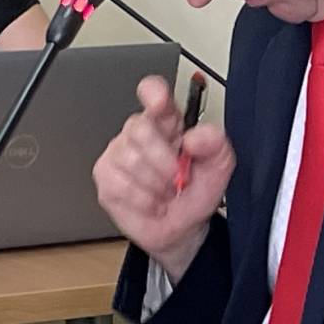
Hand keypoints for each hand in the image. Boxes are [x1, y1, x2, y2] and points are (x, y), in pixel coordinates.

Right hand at [93, 75, 233, 279]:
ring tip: (166, 192)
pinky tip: (152, 202)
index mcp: (168, 123)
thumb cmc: (195, 194)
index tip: (160, 102)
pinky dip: (144, 200)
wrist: (183, 230)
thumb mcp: (218, 168)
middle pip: (139, 127)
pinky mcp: (106, 177)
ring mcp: (118, 154)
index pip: (153, 94)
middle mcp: (140, 133)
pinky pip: (121, 185)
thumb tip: (196, 137)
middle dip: (164, 158)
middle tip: (178, 176)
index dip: (153, 94)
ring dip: (157, 184)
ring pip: (131, 160)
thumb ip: (215, 145)